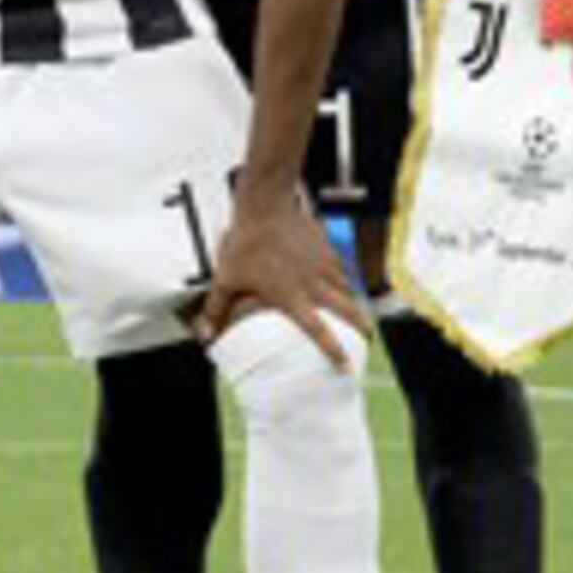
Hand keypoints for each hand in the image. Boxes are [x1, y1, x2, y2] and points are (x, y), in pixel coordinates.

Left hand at [198, 185, 364, 367]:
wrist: (265, 207)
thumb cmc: (245, 243)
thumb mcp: (225, 279)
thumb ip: (216, 309)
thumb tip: (205, 334)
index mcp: (292, 297)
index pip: (319, 331)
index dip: (335, 350)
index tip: (346, 365)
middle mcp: (314, 284)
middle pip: (348, 312)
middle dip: (361, 328)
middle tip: (367, 340)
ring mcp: (324, 265)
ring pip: (348, 289)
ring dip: (352, 302)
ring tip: (353, 311)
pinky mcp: (328, 248)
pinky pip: (342, 268)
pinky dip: (343, 278)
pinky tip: (339, 280)